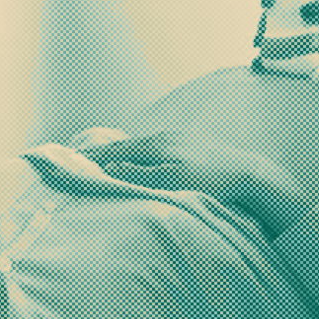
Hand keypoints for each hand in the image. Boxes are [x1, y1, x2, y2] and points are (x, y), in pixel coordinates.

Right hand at [78, 131, 256, 205]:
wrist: (249, 173)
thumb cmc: (212, 182)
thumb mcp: (172, 183)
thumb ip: (139, 175)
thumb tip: (112, 168)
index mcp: (156, 145)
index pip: (115, 151)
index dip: (91, 157)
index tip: (69, 160)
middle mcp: (164, 136)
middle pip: (124, 144)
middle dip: (100, 151)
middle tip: (76, 155)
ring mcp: (178, 137)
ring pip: (139, 144)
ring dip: (118, 150)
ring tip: (101, 156)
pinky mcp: (190, 142)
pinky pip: (153, 145)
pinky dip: (136, 151)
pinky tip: (137, 156)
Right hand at [254, 0, 318, 46]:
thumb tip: (303, 12)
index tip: (266, 4)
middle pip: (281, 1)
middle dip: (267, 17)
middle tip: (261, 35)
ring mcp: (314, 10)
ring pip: (286, 18)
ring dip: (273, 32)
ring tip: (263, 48)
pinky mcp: (318, 26)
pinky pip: (297, 33)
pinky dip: (286, 42)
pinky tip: (279, 54)